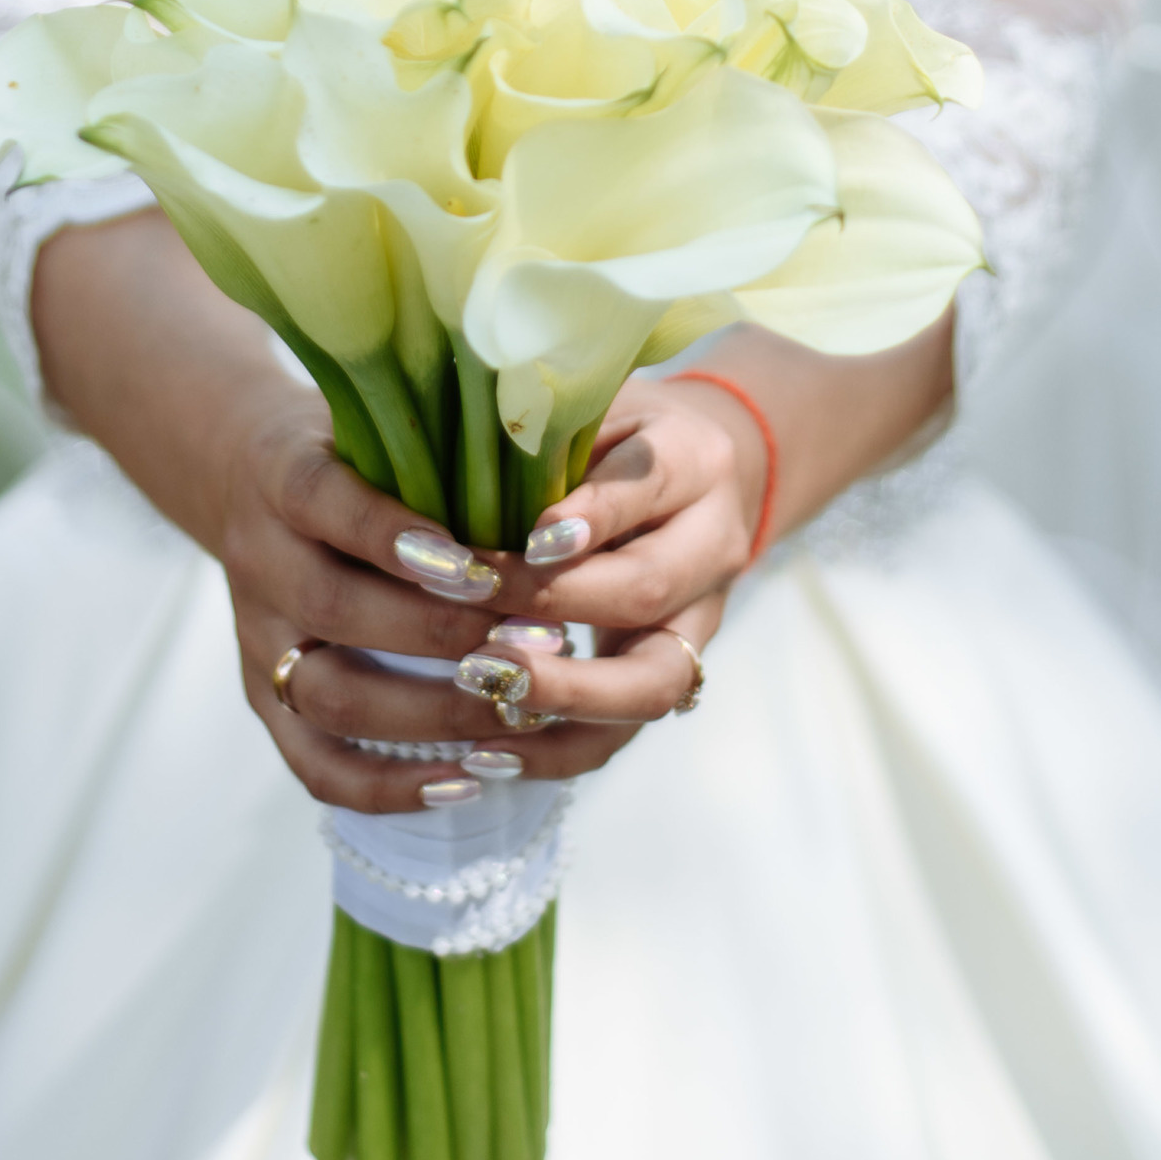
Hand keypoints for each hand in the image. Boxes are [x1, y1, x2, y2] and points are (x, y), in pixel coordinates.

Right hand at [31, 217, 766, 809]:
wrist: (245, 477)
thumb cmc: (354, 446)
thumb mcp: (380, 418)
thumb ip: (446, 436)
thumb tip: (557, 420)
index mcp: (286, 476)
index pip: (331, 504)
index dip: (401, 537)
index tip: (483, 562)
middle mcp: (259, 560)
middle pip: (336, 608)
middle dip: (441, 632)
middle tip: (534, 642)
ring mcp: (257, 638)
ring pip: (328, 695)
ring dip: (427, 712)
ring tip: (514, 718)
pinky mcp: (264, 699)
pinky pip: (315, 763)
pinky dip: (388, 784)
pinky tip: (466, 782)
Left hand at [442, 371, 764, 750]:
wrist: (700, 477)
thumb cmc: (614, 433)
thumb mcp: (592, 407)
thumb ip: (543, 433)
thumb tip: (448, 466)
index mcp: (694, 459)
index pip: (649, 483)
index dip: (594, 513)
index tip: (532, 535)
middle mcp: (712, 544)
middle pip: (648, 589)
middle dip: (554, 604)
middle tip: (470, 605)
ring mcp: (700, 621)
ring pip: (652, 680)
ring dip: (563, 691)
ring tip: (485, 685)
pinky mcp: (668, 676)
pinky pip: (623, 735)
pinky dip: (555, 751)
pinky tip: (487, 751)